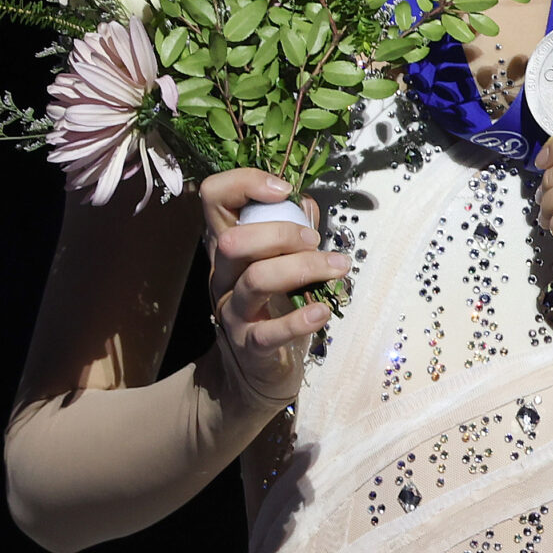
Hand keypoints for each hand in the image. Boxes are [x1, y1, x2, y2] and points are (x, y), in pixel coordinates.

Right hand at [200, 169, 343, 407]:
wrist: (258, 370)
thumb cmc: (276, 305)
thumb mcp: (283, 262)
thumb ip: (292, 230)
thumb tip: (305, 201)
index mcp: (229, 247)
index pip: (213, 198)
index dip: (244, 183)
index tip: (284, 190)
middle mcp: (223, 275)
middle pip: (234, 240)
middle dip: (282, 233)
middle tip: (316, 242)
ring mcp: (233, 311)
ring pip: (256, 279)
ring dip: (304, 268)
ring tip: (338, 268)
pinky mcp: (250, 344)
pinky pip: (269, 332)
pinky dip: (300, 320)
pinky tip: (323, 312)